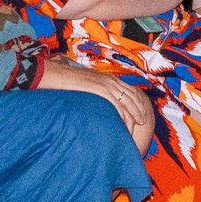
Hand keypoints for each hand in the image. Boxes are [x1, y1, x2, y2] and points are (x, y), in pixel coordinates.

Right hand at [42, 59, 158, 146]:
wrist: (57, 74)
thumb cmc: (68, 81)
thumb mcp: (87, 84)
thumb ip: (96, 90)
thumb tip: (100, 100)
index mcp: (109, 78)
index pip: (129, 90)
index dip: (137, 102)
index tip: (141, 112)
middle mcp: (111, 80)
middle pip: (131, 96)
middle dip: (139, 109)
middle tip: (143, 121)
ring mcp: (106, 84)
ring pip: (127, 101)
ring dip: (134, 114)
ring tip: (136, 126)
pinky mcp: (100, 89)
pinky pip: (116, 104)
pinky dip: (123, 115)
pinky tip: (124, 124)